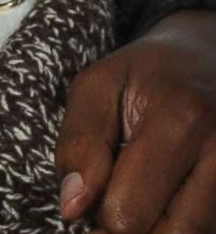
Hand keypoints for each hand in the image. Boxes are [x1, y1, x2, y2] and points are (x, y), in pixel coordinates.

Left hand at [56, 10, 215, 232]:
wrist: (208, 57)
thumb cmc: (144, 74)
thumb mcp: (97, 87)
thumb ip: (79, 144)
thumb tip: (72, 207)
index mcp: (181, 120)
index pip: (129, 211)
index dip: (98, 218)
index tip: (85, 205)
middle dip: (129, 230)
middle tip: (110, 206)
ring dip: (159, 229)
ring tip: (137, 198)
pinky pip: (211, 227)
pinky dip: (183, 224)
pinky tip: (164, 201)